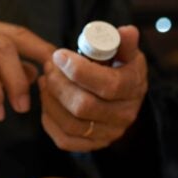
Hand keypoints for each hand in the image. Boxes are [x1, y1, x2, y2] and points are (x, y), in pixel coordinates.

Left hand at [38, 25, 147, 150]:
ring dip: (50, 100)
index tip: (59, 55)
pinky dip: (49, 119)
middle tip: (48, 67)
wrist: (121, 99)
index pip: (108, 85)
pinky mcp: (91, 146)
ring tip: (45, 80)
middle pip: (84, 106)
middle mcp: (123, 116)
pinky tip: (47, 99)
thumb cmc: (119, 70)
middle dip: (59, 85)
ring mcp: (107, 134)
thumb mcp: (125, 53)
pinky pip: (64, 140)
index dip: (79, 70)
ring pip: (70, 124)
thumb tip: (127, 31)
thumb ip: (123, 42)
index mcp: (133, 89)